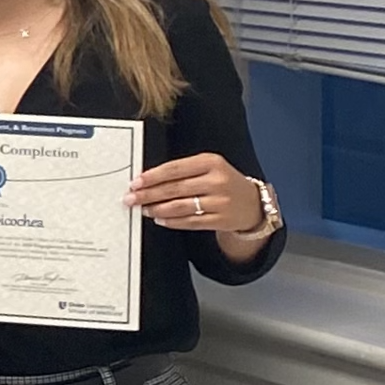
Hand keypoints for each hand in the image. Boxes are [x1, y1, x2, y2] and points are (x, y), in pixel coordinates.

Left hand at [130, 152, 263, 232]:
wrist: (253, 203)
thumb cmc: (223, 182)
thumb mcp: (209, 168)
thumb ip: (182, 171)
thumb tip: (147, 181)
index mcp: (211, 162)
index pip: (175, 168)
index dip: (152, 176)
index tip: (135, 182)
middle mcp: (217, 181)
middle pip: (175, 188)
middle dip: (148, 194)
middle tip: (131, 198)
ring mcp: (221, 202)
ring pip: (180, 206)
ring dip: (157, 209)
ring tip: (143, 209)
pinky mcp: (221, 220)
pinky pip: (190, 222)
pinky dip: (172, 221)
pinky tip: (160, 219)